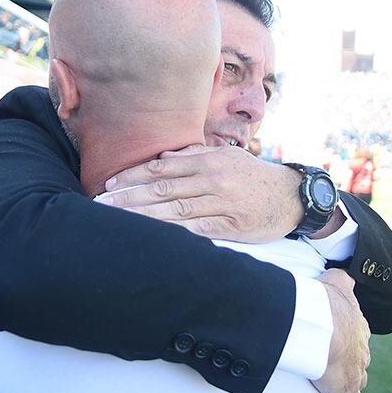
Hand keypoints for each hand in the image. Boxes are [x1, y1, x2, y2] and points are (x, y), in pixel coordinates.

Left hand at [100, 144, 303, 241]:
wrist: (290, 196)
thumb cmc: (252, 176)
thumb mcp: (226, 156)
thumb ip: (194, 155)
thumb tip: (163, 156)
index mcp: (208, 160)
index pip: (162, 167)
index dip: (134, 175)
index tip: (110, 184)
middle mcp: (212, 179)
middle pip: (162, 188)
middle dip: (128, 197)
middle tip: (101, 204)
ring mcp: (221, 203)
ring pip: (174, 209)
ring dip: (142, 215)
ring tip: (116, 220)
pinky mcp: (230, 226)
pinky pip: (195, 230)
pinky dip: (171, 233)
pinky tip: (150, 237)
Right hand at [312, 269, 370, 392]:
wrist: (322, 328)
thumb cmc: (325, 304)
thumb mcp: (336, 282)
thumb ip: (342, 278)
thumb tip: (344, 271)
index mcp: (358, 326)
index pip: (358, 334)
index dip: (349, 337)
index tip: (340, 338)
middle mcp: (362, 349)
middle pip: (361, 357)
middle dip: (353, 359)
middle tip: (338, 360)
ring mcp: (358, 371)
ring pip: (360, 377)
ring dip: (352, 380)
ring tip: (341, 383)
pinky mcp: (349, 391)